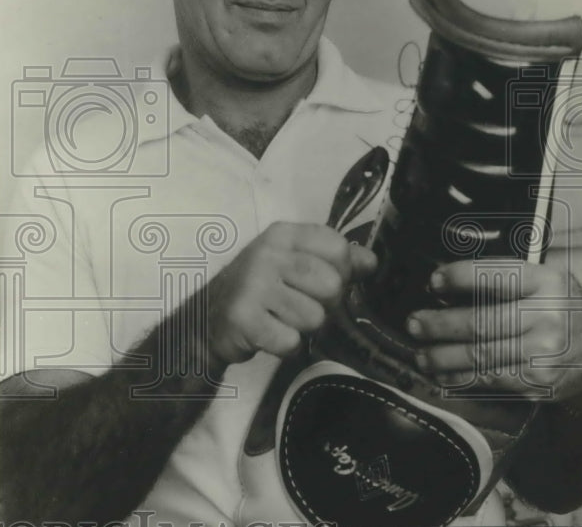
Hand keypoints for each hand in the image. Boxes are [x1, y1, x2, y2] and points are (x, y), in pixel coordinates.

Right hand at [206, 221, 375, 365]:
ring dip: (304, 329)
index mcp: (283, 235)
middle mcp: (267, 253)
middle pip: (331, 285)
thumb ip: (335, 260)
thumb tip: (371, 262)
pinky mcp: (244, 318)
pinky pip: (291, 341)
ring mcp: (253, 285)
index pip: (338, 248)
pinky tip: (271, 335)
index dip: (342, 272)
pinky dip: (286, 347)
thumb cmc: (260, 289)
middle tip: (301, 307)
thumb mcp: (293, 263)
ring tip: (284, 321)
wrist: (209, 317)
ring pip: (314, 318)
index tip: (324, 281)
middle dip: (324, 306)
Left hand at [408, 258, 581, 399]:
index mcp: (546, 282)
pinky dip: (460, 378)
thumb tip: (442, 285)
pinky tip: (442, 374)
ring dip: (442, 356)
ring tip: (421, 354)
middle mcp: (548, 316)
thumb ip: (500, 279)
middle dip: (440, 324)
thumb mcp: (540, 282)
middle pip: (482, 321)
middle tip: (415, 324)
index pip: (496, 276)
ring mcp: (545, 353)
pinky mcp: (539, 382)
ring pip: (481, 355)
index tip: (434, 282)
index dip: (460, 278)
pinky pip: (490, 380)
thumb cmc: (557, 309)